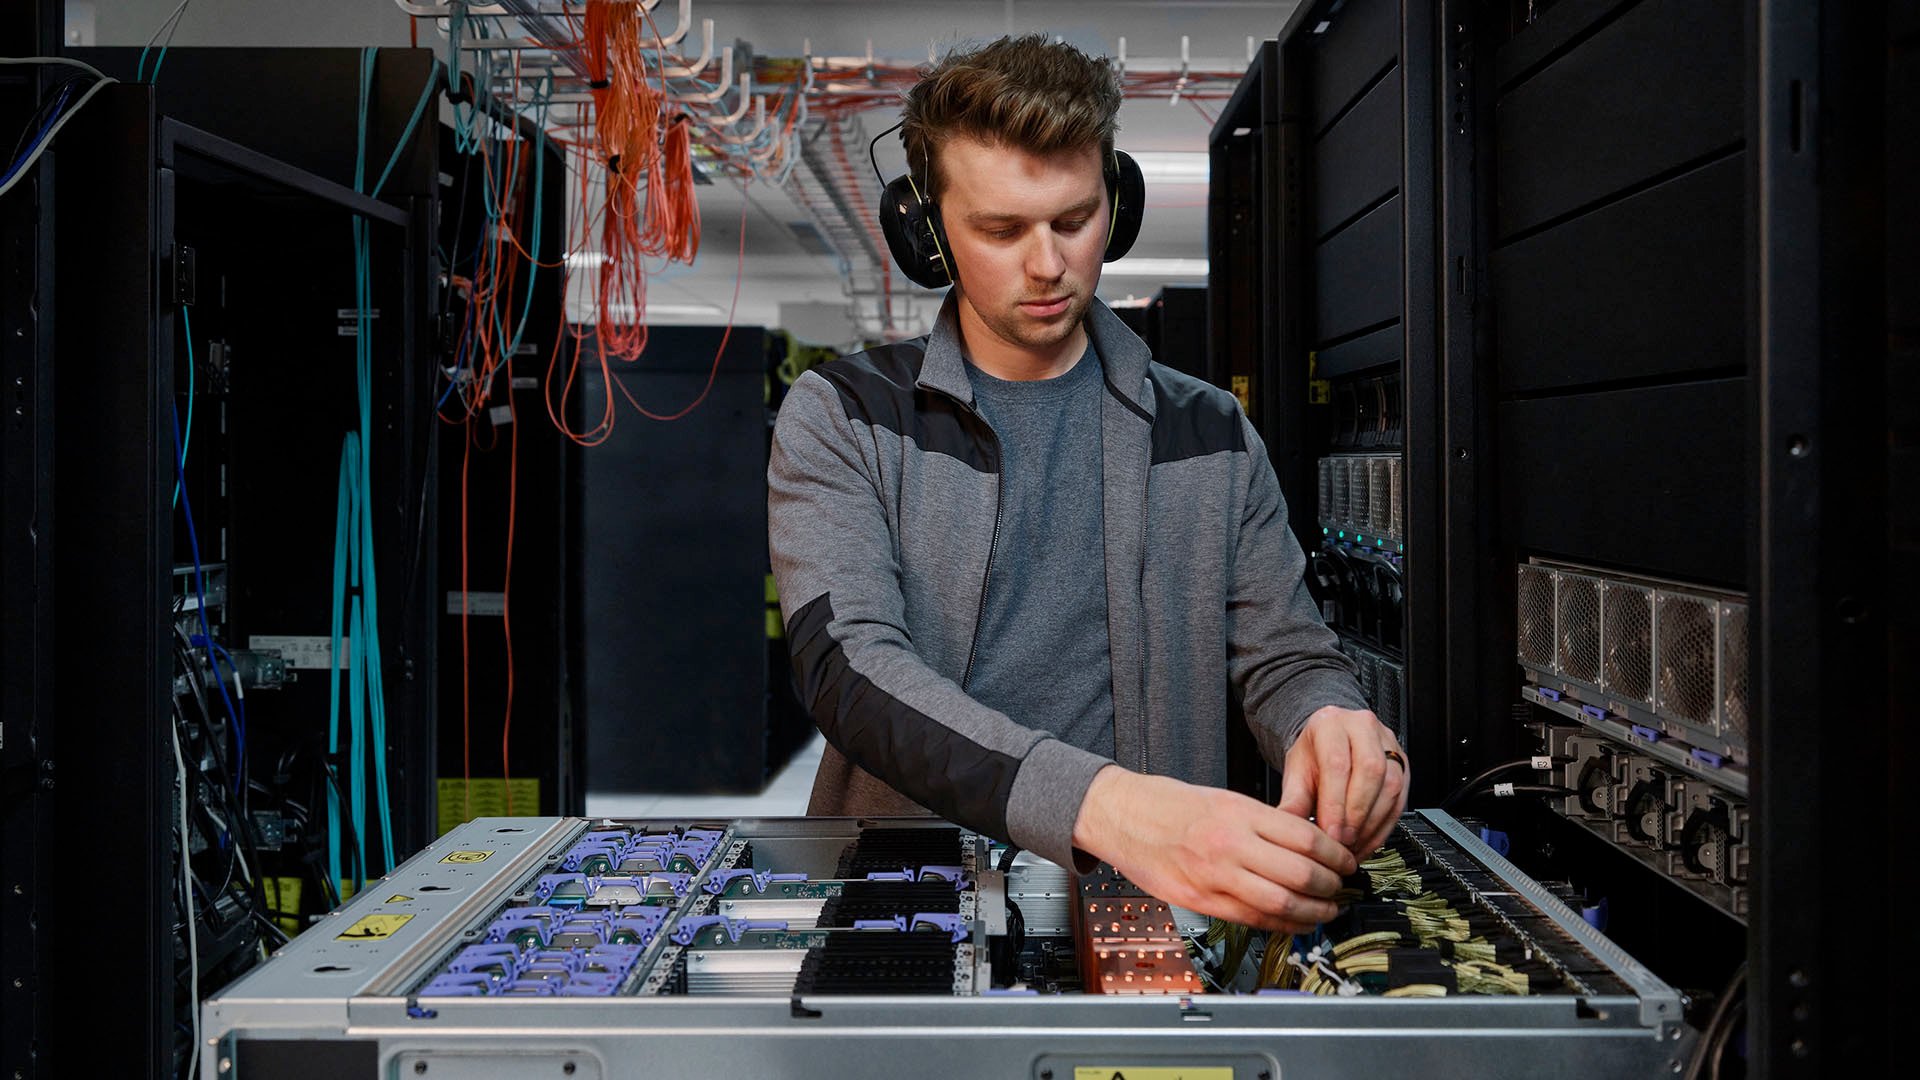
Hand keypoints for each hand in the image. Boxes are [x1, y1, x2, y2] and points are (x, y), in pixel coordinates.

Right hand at [1071, 766, 1357, 932]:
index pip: (1307, 838)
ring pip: (1282, 903)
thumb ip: (1262, 822)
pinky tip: (1298, 922)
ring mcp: (1215, 876)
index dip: (1337, 855)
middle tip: (1342, 887)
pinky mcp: (1201, 900)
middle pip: (1302, 874)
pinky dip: (1284, 924)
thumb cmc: (1168, 804)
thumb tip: (1306, 846)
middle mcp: (1230, 845)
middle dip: (1332, 886)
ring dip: (1314, 911)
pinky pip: (1254, 919)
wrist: (1120, 815)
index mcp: (1239, 813)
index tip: (1347, 861)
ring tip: (1327, 909)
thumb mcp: (1222, 798)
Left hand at [1278, 706, 1408, 858]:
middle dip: (1357, 814)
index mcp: (1331, 724)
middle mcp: (1364, 728)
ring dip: (1373, 823)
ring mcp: (1388, 744)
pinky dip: (1384, 826)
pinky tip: (1368, 841)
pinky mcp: (1403, 764)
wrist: (1329, 744)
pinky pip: (1401, 798)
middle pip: (1370, 771)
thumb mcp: (1296, 773)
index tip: (1330, 833)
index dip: (1335, 804)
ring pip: (1391, 786)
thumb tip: (1288, 828)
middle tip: (1343, 841)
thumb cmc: (1313, 756)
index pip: (1337, 764)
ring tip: (1354, 844)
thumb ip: (1293, 800)